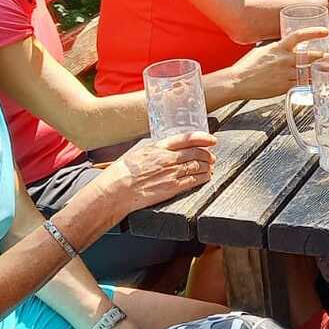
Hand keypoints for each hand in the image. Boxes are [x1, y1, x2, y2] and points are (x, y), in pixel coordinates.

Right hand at [103, 132, 217, 213]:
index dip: (203, 138)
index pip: (187, 139)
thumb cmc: (124, 172)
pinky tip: (206, 177)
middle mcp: (168, 158)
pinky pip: (194, 180)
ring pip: (198, 166)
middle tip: (212, 157)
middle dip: (208, 154)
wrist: (117, 190)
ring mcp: (172, 173)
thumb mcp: (141, 153)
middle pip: (196, 153)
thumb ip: (157, 150)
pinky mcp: (172, 188)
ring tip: (210, 167)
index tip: (212, 140)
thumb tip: (169, 150)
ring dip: (207, 166)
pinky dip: (203, 177)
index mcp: (160, 147)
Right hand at [232, 28, 328, 99]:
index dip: (314, 32)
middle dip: (323, 57)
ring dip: (321, 71)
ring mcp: (285, 74)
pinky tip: (317, 83)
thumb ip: (277, 49)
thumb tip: (285, 48)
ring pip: (309, 72)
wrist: (238, 82)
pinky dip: (311, 83)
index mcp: (278, 48)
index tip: (324, 32)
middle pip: (311, 56)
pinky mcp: (284, 87)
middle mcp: (284, 60)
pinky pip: (302, 84)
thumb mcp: (263, 51)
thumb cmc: (248, 66)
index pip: (299, 36)